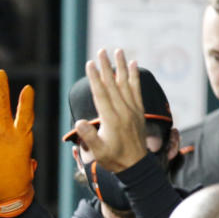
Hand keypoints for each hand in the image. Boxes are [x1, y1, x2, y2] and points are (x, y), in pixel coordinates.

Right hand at [75, 49, 147, 172]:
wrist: (137, 166)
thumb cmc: (114, 159)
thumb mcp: (99, 152)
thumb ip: (89, 137)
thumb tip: (79, 123)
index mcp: (111, 119)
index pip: (101, 94)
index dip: (95, 78)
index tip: (90, 64)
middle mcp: (123, 111)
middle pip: (113, 84)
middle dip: (106, 67)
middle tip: (102, 51)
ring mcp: (132, 110)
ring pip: (126, 83)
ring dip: (121, 66)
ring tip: (119, 51)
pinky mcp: (139, 111)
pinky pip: (137, 90)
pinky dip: (135, 77)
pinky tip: (134, 65)